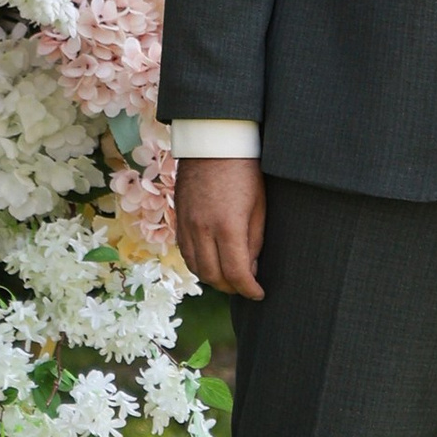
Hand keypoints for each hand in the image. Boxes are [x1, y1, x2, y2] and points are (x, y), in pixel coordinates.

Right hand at [176, 156, 265, 301]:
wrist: (213, 142)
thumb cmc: (244, 171)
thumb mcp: (258, 207)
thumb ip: (254, 242)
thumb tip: (250, 269)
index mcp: (228, 226)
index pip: (236, 273)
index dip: (249, 289)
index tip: (258, 293)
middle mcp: (203, 229)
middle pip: (213, 276)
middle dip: (231, 288)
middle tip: (244, 287)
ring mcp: (187, 224)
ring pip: (195, 267)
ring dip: (213, 278)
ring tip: (228, 277)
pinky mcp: (178, 217)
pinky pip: (184, 251)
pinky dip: (198, 263)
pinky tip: (210, 261)